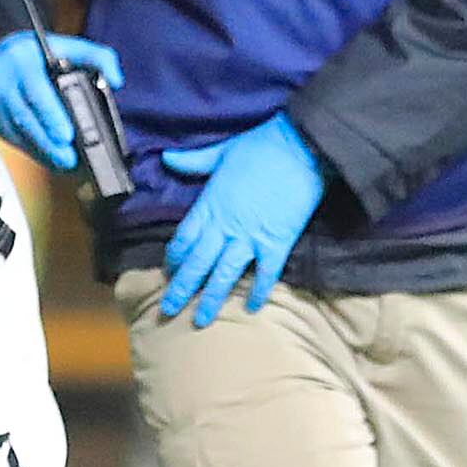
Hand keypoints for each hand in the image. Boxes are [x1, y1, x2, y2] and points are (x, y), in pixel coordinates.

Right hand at [0, 31, 123, 171]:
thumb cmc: (31, 54)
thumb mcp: (62, 44)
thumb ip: (95, 56)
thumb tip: (116, 80)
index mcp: (23, 64)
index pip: (36, 93)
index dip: (51, 116)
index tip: (67, 136)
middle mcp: (6, 87)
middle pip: (25, 120)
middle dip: (48, 144)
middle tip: (70, 160)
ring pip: (18, 136)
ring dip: (43, 153)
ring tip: (67, 165)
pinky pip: (14, 141)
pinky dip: (35, 152)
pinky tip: (53, 160)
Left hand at [156, 115, 324, 326]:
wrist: (301, 148)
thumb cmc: (260, 145)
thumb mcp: (221, 151)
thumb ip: (193, 161)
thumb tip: (165, 158)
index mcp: (209, 204)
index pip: (183, 238)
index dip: (174, 258)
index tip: (168, 271)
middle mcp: (225, 226)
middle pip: (197, 263)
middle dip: (181, 289)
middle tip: (168, 310)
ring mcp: (251, 237)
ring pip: (225, 274)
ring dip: (211, 299)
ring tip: (200, 320)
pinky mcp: (277, 242)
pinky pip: (266, 274)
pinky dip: (259, 291)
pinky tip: (252, 308)